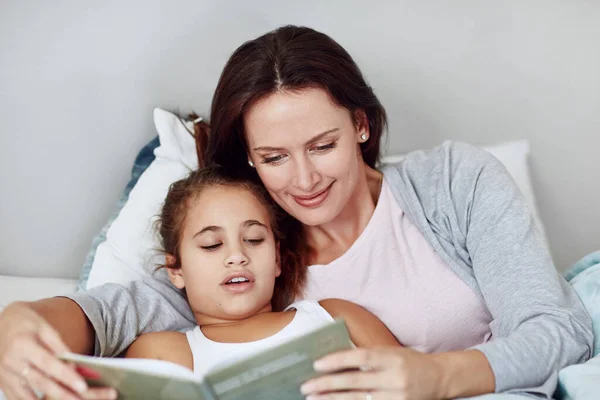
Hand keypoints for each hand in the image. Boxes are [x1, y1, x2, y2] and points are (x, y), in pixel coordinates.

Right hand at [0, 302, 116, 399]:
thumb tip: (74, 366)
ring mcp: (5, 375)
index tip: (82, 386)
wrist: (2, 325)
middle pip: (40, 383)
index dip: (66, 376)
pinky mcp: (3, 383)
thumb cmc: (26, 324)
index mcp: (23, 344)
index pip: (49, 364)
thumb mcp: (45, 328)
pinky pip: (18, 398)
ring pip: (28, 395)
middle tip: (81, 398)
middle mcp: (11, 362)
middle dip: (62, 394)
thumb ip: (59, 347)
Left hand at [300, 347, 445, 399]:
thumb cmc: (410, 361)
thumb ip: (368, 356)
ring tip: (313, 398)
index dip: (338, 360)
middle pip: (355, 382)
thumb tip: (336, 358)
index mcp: (392, 358)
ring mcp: (396, 397)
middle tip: (306, 386)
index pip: (361, 358)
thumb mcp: (391, 352)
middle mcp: (394, 378)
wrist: (440, 379)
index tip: (317, 364)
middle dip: (327, 385)